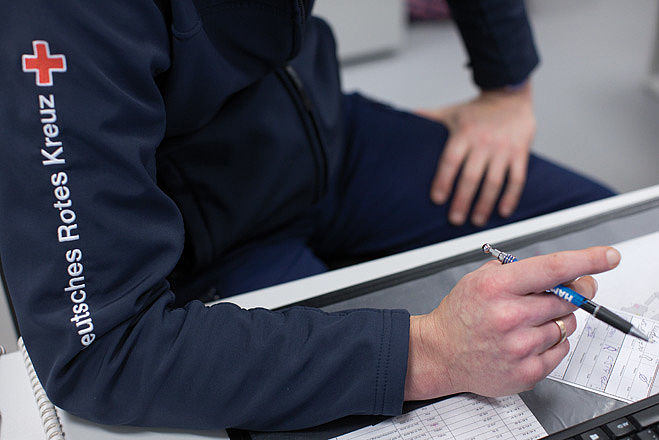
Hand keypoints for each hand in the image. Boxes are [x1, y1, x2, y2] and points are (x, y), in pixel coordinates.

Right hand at [404, 246, 621, 400]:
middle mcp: (510, 316)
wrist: (440, 353)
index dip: (586, 260)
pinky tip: (527, 340)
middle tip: (565, 293)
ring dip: (556, 319)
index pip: (552, 268)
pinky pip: (561, 349)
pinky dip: (551, 342)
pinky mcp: (527, 370)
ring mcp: (520, 346)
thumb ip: (516, 270)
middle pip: (568, 298)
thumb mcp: (478, 279)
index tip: (607, 257)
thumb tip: (560, 269)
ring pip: (566, 324)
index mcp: (497, 287)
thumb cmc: (460, 316)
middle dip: (573, 292)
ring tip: (528, 322)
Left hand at [418, 82, 534, 225]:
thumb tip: (404, 118)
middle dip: (462, 200)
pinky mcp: (520, 152)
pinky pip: (517, 178)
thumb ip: (429, 118)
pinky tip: (502, 212)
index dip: (443, 181)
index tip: (437, 199)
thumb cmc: (476, 110)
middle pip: (471, 176)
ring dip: (485, 204)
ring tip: (476, 221)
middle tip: (455, 219)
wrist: (509, 94)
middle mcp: (483, 142)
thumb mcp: (451, 112)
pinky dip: (510, 197)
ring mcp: (503, 149)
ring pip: (494, 181)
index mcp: (464, 134)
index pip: (450, 161)